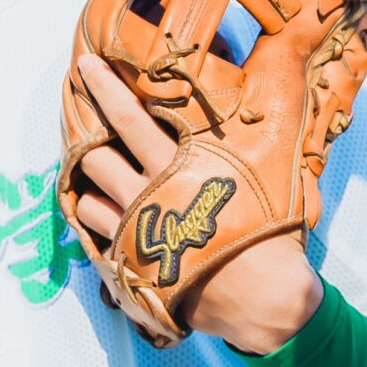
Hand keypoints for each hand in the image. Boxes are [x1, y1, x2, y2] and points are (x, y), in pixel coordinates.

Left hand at [71, 54, 325, 355]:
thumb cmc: (273, 234)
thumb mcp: (278, 173)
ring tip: (90, 165)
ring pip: (87, 193)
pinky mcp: (127, 262)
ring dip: (86, 178)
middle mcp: (149, 196)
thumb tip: (288, 83)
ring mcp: (134, 231)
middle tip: (78, 113)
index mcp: (182, 169)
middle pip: (95, 154)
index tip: (86, 66)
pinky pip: (91, 231)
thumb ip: (265, 134)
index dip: (104, 89)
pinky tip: (94, 205)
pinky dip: (90, 214)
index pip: (129, 119)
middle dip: (84, 134)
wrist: (265, 300)